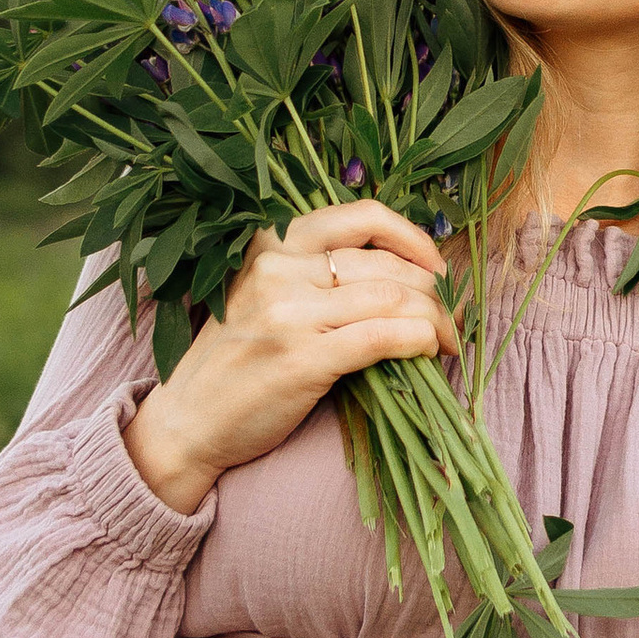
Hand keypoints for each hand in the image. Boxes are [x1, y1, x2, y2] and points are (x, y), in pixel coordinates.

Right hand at [121, 203, 457, 515]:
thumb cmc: (236, 360)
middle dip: (435, 291)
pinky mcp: (303, 357)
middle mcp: (278, 268)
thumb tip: (407, 273)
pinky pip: (384, 336)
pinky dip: (419, 340)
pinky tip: (428, 352)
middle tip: (451, 317)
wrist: (187, 421)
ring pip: (395, 297)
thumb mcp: (264, 295)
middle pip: (387, 263)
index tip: (436, 265)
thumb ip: (316, 275)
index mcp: (270, 243)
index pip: (361, 217)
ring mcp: (289, 312)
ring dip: (435, 320)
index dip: (412, 237)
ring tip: (446, 341)